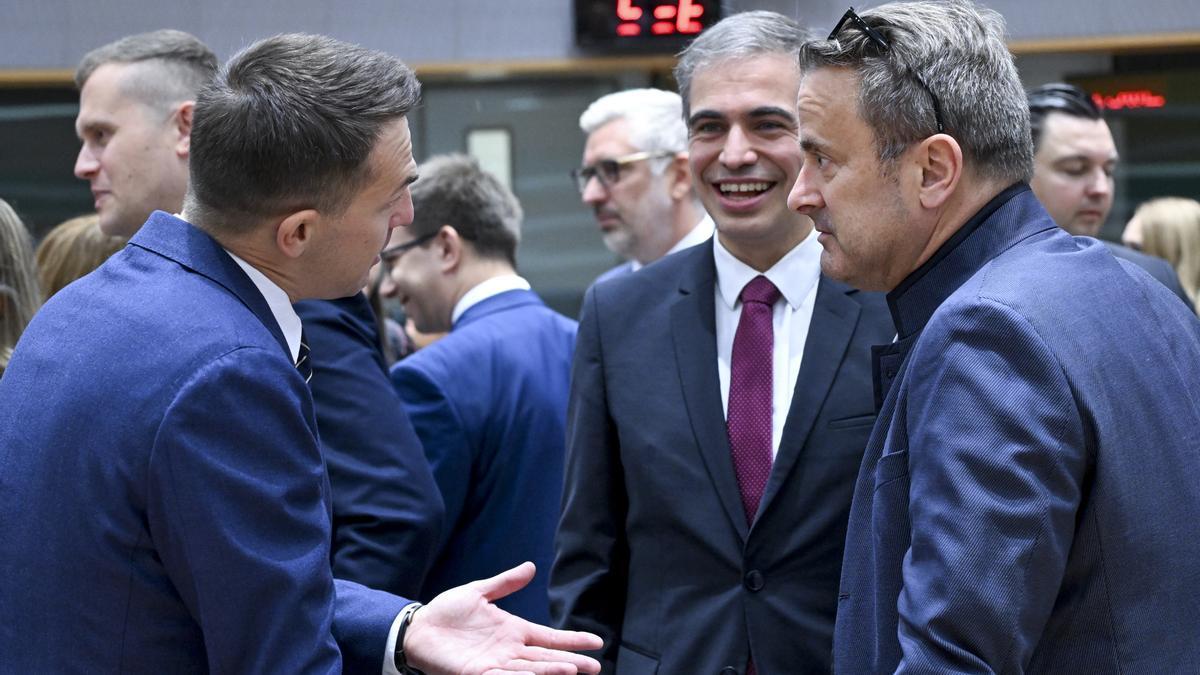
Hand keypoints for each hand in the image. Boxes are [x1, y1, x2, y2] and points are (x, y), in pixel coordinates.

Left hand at [404, 562, 602, 674]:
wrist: (419, 627)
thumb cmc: (447, 612)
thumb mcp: (479, 592)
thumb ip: (505, 582)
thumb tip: (530, 567)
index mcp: (513, 631)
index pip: (550, 637)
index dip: (572, 640)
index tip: (596, 642)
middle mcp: (509, 650)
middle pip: (547, 657)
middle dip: (572, 662)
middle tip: (596, 667)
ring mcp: (494, 664)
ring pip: (530, 669)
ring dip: (550, 670)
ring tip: (572, 671)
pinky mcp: (476, 673)